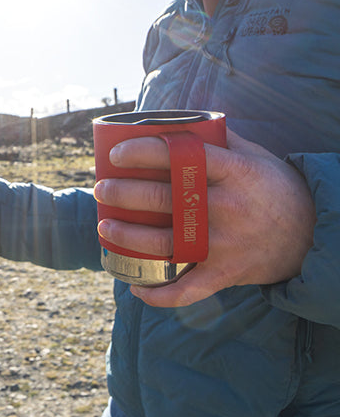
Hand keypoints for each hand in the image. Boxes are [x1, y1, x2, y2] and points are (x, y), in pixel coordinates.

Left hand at [93, 129, 315, 306]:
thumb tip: (174, 121)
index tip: (116, 155)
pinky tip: (135, 287)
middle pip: (164, 200)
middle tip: (102, 189)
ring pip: (165, 244)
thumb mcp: (254, 155)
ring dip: (127, 237)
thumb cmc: (274, 188)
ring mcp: (226, 244)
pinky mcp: (227, 274)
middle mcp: (228, 207)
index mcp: (234, 172)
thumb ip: (216, 139)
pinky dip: (159, 294)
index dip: (143, 153)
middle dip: (123, 195)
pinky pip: (188, 290)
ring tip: (105, 226)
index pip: (181, 156)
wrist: (315, 235)